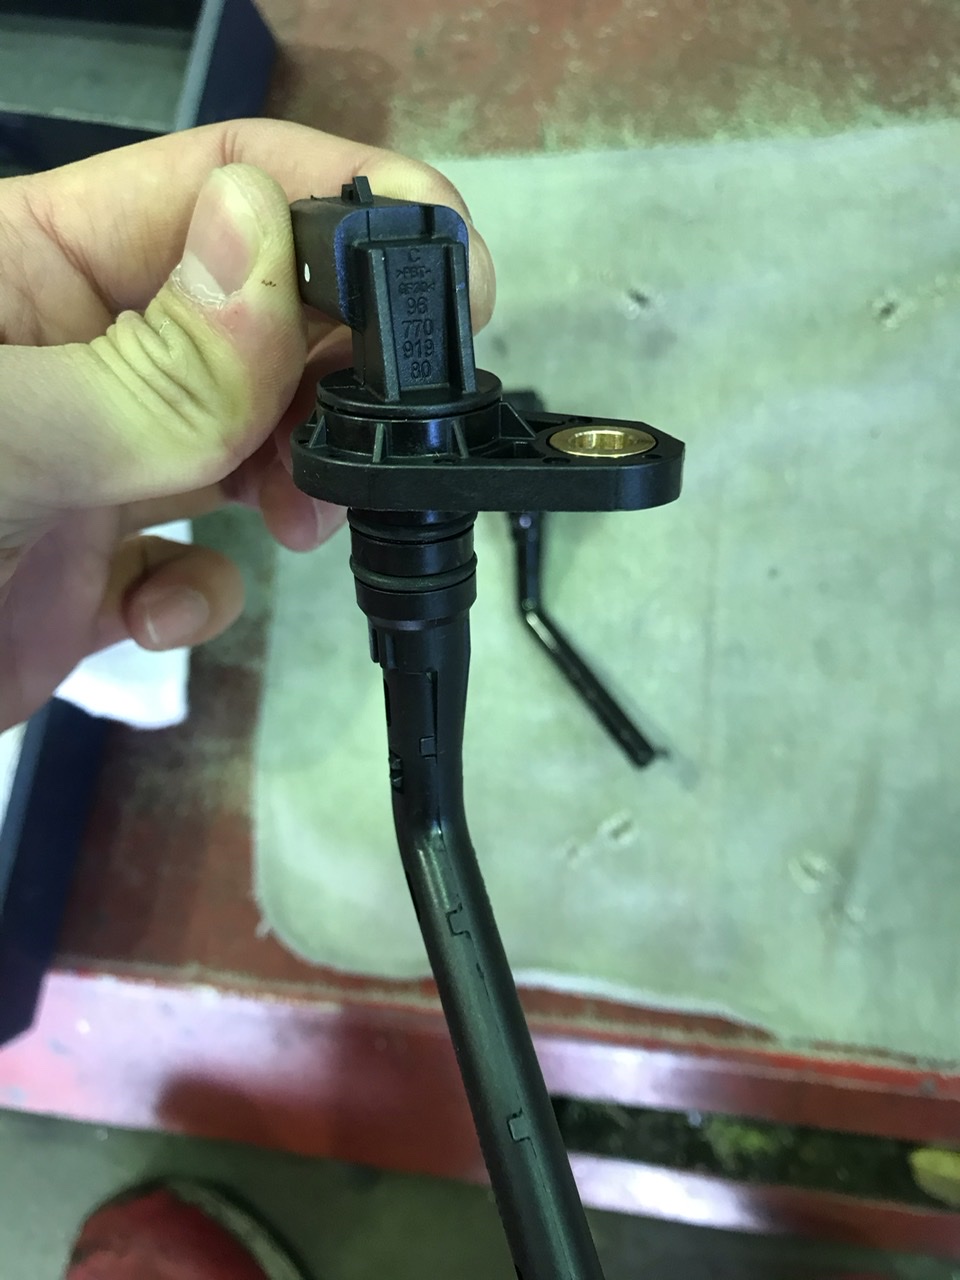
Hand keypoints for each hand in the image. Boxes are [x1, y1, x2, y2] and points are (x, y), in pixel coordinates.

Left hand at [0, 120, 494, 731]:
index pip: (222, 184)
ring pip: (247, 434)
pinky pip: (196, 552)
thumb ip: (149, 362)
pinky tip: (159, 608)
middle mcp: (80, 347)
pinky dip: (204, 589)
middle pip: (259, 315)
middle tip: (364, 437)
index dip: (344, 205)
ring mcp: (95, 455)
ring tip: (292, 519)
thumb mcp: (2, 437)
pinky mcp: (96, 559)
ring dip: (290, 477)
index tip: (450, 269)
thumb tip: (272, 240)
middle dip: (330, 370)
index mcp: (39, 262)